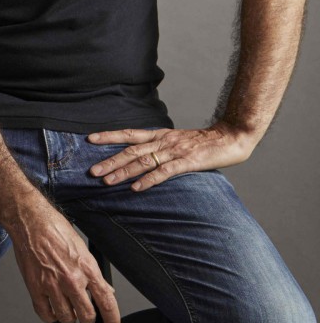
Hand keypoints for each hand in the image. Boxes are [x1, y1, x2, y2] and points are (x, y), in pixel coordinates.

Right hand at [8, 201, 119, 322]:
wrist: (31, 221)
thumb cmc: (55, 230)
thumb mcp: (82, 249)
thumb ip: (93, 273)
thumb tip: (104, 290)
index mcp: (87, 268)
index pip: (106, 301)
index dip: (112, 319)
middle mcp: (71, 279)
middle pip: (86, 315)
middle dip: (88, 318)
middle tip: (84, 314)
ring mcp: (52, 285)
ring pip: (66, 317)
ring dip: (68, 316)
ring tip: (66, 307)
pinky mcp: (35, 287)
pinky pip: (45, 314)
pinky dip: (50, 315)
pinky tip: (51, 308)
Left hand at [88, 123, 257, 190]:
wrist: (232, 136)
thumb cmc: (203, 142)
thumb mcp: (177, 140)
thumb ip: (160, 147)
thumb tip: (142, 158)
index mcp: (160, 135)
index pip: (129, 134)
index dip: (109, 136)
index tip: (90, 139)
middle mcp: (163, 141)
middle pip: (131, 151)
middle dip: (109, 161)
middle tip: (92, 171)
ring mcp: (175, 151)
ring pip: (143, 161)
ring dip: (123, 172)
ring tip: (106, 181)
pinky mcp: (188, 162)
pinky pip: (164, 172)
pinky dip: (148, 180)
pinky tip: (136, 188)